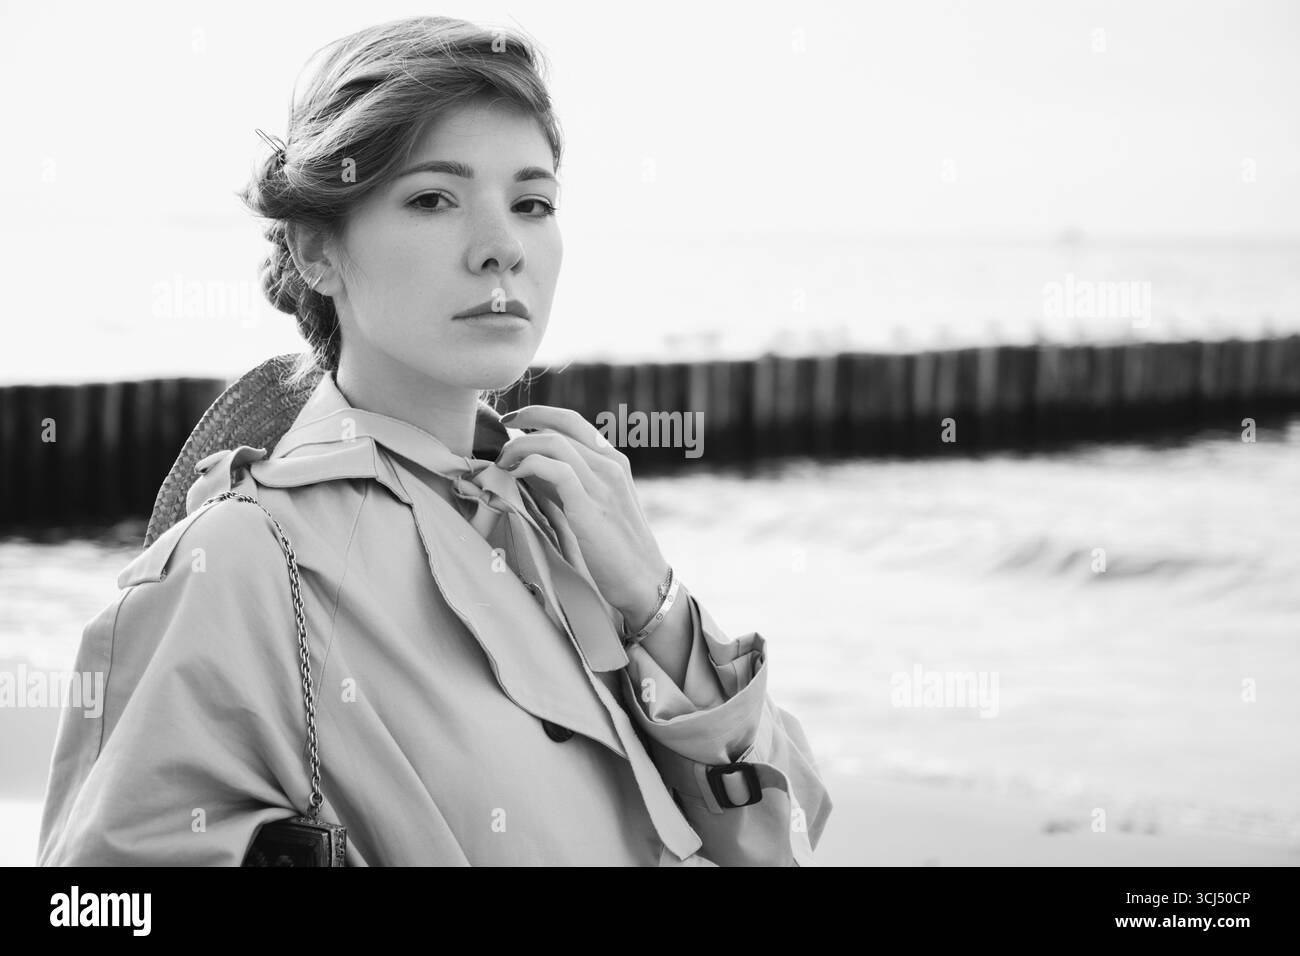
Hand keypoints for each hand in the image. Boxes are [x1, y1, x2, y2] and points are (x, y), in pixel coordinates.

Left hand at [496, 405, 668, 624]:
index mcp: (614, 461)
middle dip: (525, 419)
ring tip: (503, 464)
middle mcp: (611, 465)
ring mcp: (603, 483)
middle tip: (501, 435)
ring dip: (519, 447)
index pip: (573, 420)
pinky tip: (515, 478)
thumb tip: (530, 468)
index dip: (539, 413)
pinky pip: (555, 469)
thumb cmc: (616, 548)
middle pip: (562, 423)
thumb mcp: (595, 505)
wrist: (644, 580)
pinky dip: (529, 466)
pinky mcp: (589, 506)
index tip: (514, 420)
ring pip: (553, 442)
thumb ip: (568, 483)